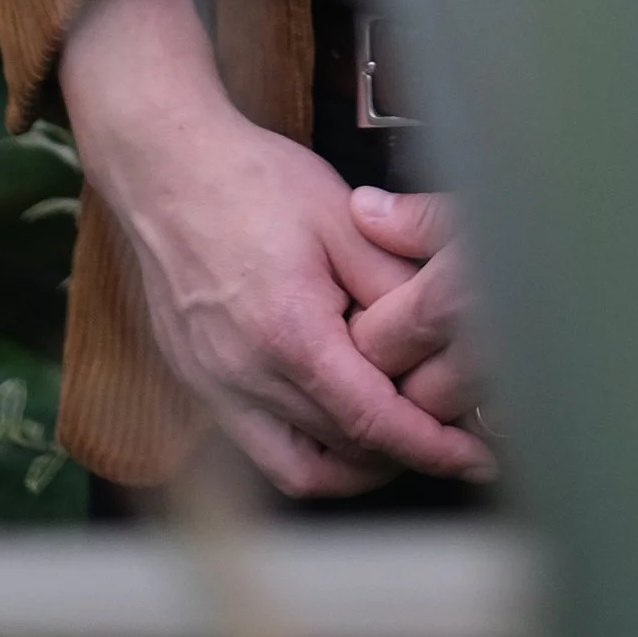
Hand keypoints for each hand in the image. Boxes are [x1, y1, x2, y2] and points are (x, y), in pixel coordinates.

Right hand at [59, 0, 493, 497]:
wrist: (164, 166)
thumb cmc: (249, 180)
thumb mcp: (341, 217)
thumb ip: (392, 282)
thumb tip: (441, 331)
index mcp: (287, 333)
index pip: (370, 421)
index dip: (430, 447)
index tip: (473, 457)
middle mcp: (243, 377)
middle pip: (339, 454)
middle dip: (400, 455)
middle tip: (445, 435)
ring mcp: (213, 387)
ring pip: (294, 470)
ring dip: (350, 468)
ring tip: (393, 440)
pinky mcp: (197, 384)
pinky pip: (257, 447)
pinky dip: (303, 451)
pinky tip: (333, 420)